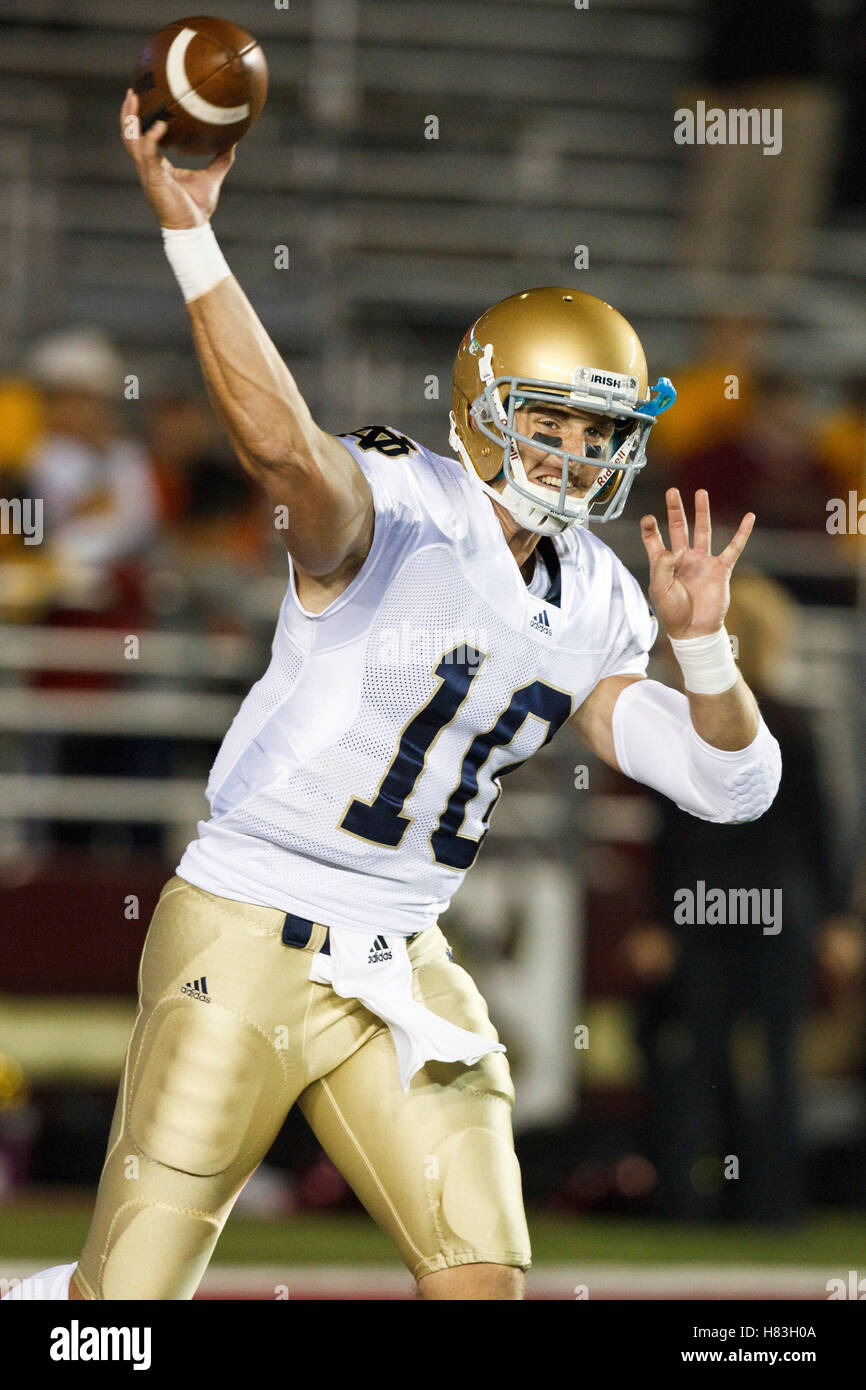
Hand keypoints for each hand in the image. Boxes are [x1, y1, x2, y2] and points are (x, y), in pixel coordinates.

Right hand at [119, 88, 235, 228]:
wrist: (193, 229)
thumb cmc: (198, 207)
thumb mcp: (212, 177)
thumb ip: (221, 159)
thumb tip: (234, 141)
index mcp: (157, 165)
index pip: (141, 137)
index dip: (139, 119)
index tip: (143, 97)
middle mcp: (148, 166)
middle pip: (129, 134)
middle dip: (128, 112)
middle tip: (133, 90)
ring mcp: (148, 172)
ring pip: (131, 140)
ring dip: (130, 118)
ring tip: (135, 98)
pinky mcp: (153, 179)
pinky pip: (148, 153)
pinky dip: (152, 137)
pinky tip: (161, 125)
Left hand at [640, 488, 753, 639]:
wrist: (694, 631)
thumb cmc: (672, 613)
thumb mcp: (660, 589)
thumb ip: (663, 565)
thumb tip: (676, 549)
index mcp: (663, 563)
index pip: (654, 539)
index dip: (650, 528)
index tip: (649, 518)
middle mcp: (682, 559)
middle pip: (678, 528)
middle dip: (675, 510)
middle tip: (672, 491)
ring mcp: (702, 562)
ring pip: (702, 531)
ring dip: (702, 512)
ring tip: (700, 492)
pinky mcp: (720, 569)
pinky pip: (734, 547)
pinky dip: (742, 532)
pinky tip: (749, 517)